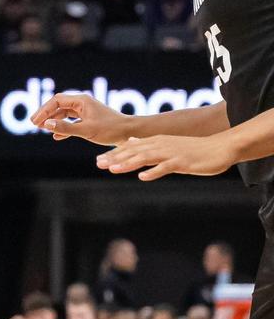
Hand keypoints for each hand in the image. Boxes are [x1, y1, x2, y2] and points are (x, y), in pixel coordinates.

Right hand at [30, 92, 130, 144]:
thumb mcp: (86, 130)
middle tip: (34, 123)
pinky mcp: (90, 119)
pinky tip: (56, 136)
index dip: (44, 110)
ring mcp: (86, 111)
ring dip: (53, 120)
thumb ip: (65, 127)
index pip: (56, 101)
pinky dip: (63, 127)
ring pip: (64, 113)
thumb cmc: (111, 130)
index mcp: (81, 101)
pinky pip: (72, 121)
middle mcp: (82, 103)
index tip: (35, 121)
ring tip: (42, 128)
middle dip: (46, 114)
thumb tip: (46, 124)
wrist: (131, 133)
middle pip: (58, 105)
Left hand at [96, 134, 236, 180]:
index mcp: (156, 141)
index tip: (99, 160)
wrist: (220, 148)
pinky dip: (154, 172)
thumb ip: (149, 146)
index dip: (114, 153)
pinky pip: (166, 167)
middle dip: (115, 157)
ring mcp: (171, 153)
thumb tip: (131, 143)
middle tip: (99, 164)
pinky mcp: (183, 161)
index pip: (131, 147)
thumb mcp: (168, 145)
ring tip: (113, 169)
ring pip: (146, 157)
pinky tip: (143, 177)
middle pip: (134, 151)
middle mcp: (161, 145)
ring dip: (128, 163)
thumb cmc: (194, 149)